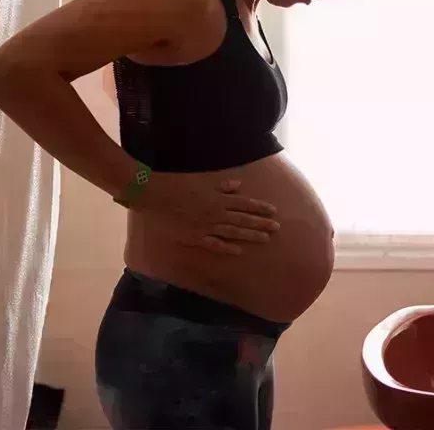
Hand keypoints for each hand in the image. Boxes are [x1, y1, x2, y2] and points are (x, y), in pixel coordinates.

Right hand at [129, 173, 279, 255]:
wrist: (156, 195)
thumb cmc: (178, 184)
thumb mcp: (202, 181)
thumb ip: (221, 185)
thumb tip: (237, 185)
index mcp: (218, 198)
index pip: (245, 203)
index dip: (260, 207)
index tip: (273, 211)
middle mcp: (216, 212)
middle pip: (243, 219)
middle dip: (261, 224)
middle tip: (277, 228)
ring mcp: (207, 226)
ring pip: (233, 232)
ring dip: (250, 236)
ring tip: (265, 240)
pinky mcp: (196, 236)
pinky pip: (214, 244)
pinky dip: (226, 248)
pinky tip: (238, 252)